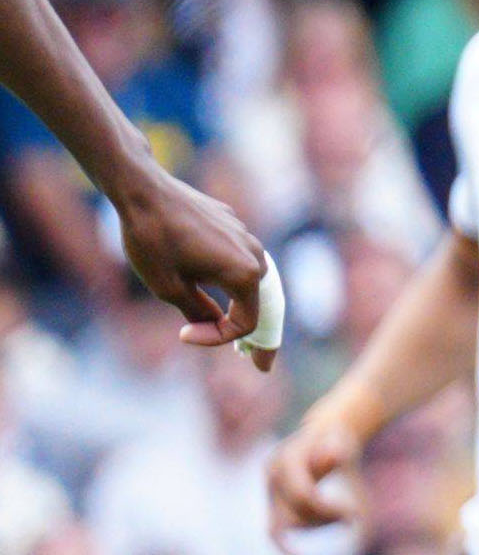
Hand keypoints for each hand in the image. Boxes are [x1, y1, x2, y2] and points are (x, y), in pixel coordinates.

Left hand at [118, 171, 272, 354]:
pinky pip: (237, 257)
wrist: (141, 191)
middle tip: (259, 363)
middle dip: (255, 334)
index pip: (246, 323)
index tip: (184, 335)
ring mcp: (245, 235)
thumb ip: (199, 313)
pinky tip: (208, 279)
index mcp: (245, 274)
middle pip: (260, 303)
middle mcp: (255, 254)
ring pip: (249, 278)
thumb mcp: (169, 289)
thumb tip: (212, 325)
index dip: (218, 338)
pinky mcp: (231, 222)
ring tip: (231, 322)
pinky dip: (229, 275)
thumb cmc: (153, 241)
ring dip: (240, 302)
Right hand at [267, 412, 365, 531]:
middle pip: (293, 515)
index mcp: (285, 461)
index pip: (303, 496)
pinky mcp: (275, 503)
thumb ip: (338, 450)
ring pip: (292, 525)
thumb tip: (336, 455)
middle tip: (353, 516)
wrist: (323, 435)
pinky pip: (281, 529)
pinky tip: (312, 546)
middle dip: (325, 520)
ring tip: (347, 512)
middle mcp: (271, 476)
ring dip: (322, 524)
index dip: (325, 511)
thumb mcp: (341, 441)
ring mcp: (270, 490)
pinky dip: (303, 534)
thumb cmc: (336, 439)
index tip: (355, 518)